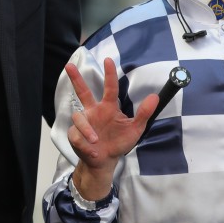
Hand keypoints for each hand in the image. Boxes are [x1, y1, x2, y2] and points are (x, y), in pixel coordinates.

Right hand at [66, 57, 157, 199]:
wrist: (105, 162)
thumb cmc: (119, 142)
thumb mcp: (135, 129)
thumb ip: (144, 113)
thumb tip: (154, 97)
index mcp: (108, 108)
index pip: (109, 88)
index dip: (109, 74)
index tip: (108, 60)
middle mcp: (94, 111)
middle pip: (83, 92)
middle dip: (76, 78)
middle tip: (69, 66)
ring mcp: (84, 122)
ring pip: (78, 117)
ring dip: (87, 130)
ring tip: (96, 141)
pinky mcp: (75, 134)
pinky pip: (76, 134)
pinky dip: (85, 142)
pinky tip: (92, 150)